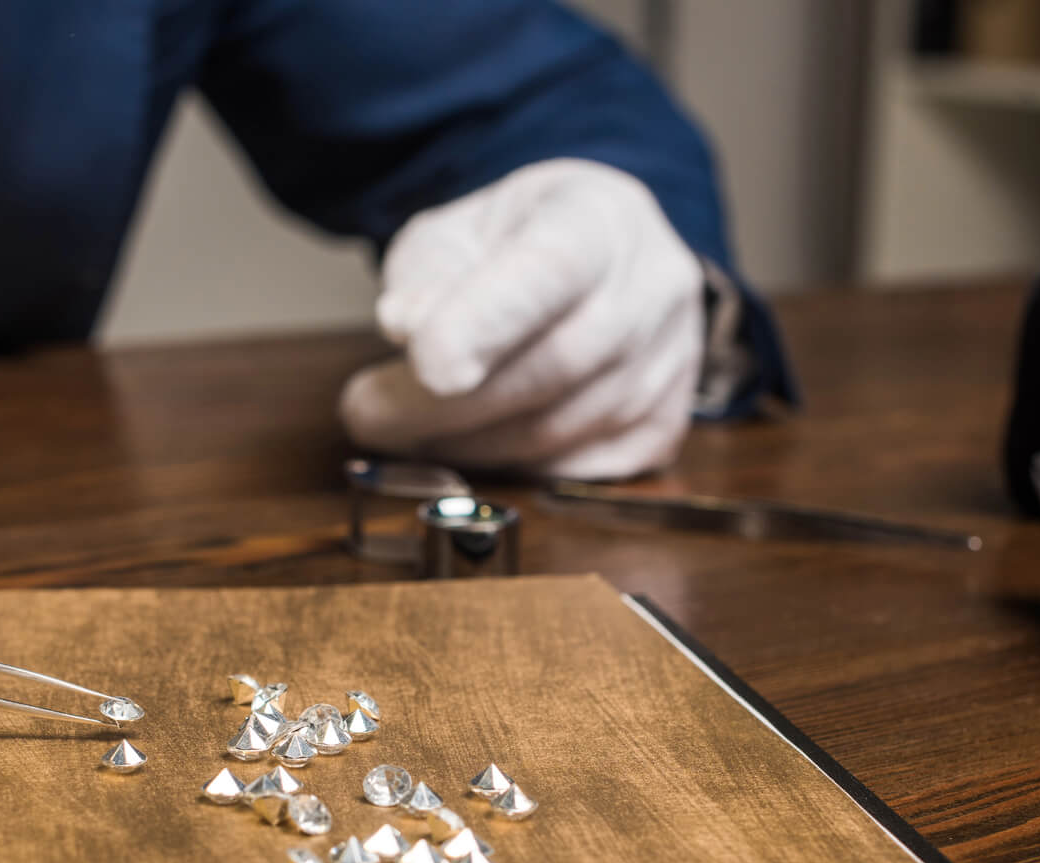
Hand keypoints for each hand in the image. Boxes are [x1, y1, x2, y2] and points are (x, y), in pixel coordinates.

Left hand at [340, 158, 703, 479]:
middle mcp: (653, 287)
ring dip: (466, 444)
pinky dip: (508, 468)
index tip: (428, 365)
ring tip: (402, 429)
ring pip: (561, 428)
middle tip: (369, 414)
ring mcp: (670, 362)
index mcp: (599, 216)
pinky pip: (577, 469)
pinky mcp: (663, 426)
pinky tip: (465, 444)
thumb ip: (427, 275)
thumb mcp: (455, 232)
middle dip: (450, 405)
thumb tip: (407, 326)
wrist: (595, 258)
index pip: (552, 271)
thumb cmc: (513, 245)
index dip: (489, 321)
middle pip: (556, 364)